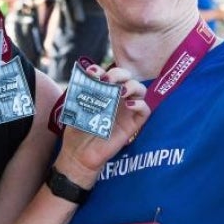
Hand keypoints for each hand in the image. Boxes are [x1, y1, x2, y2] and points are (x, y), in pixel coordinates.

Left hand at [54, 64, 149, 187]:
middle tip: (107, 80)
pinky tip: (128, 105)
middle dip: (119, 74)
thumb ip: (84, 92)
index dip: (102, 70)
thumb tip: (90, 76)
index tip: (91, 73)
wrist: (79, 153)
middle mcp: (118, 98)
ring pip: (141, 90)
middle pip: (128, 77)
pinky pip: (146, 111)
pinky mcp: (133, 125)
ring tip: (120, 91)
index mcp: (105, 92)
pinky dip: (140, 104)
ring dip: (132, 86)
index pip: (109, 73)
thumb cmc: (78, 129)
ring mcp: (127, 110)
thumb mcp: (77, 108)